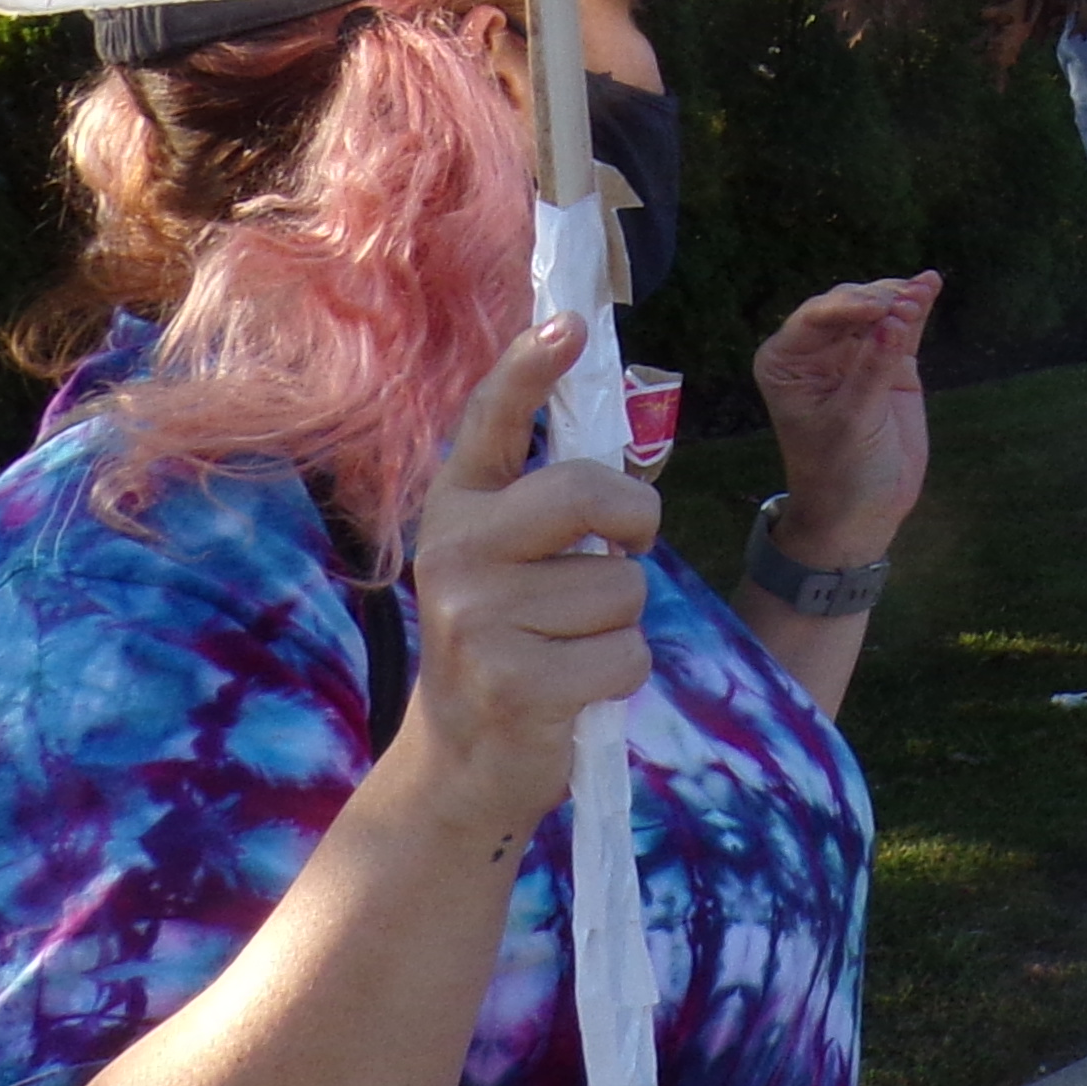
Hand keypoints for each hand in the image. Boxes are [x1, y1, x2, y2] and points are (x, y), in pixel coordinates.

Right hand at [390, 317, 658, 853]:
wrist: (462, 761)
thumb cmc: (511, 643)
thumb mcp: (513, 564)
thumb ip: (551, 509)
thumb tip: (620, 459)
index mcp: (457, 509)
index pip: (492, 422)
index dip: (529, 368)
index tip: (565, 324)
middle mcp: (453, 553)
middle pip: (587, 493)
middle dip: (633, 524)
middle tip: (619, 557)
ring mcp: (475, 619)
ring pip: (623, 588)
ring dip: (620, 625)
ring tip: (567, 649)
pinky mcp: (513, 682)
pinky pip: (627, 655)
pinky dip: (621, 677)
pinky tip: (571, 692)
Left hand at [757, 273, 937, 568]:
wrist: (863, 510)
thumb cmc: (840, 471)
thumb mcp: (852, 422)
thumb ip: (874, 369)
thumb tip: (898, 320)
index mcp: (787, 362)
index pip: (813, 318)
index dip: (846, 306)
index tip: (879, 309)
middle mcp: (816, 351)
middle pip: (847, 306)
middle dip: (877, 300)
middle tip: (906, 304)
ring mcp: (854, 354)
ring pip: (878, 310)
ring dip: (900, 298)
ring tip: (921, 292)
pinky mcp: (890, 364)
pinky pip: (903, 328)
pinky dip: (916, 307)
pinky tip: (930, 284)